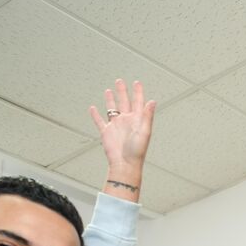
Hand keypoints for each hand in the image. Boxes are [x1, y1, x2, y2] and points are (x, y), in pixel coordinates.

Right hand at [89, 79, 154, 193]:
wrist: (124, 164)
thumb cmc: (137, 151)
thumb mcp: (144, 131)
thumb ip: (147, 116)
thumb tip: (152, 101)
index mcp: (137, 120)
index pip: (138, 102)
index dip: (138, 92)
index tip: (137, 83)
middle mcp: (126, 121)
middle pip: (124, 102)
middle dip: (122, 91)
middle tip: (120, 81)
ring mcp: (116, 126)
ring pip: (112, 109)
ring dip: (110, 100)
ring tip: (109, 91)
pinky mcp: (106, 132)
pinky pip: (99, 121)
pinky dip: (95, 115)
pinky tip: (93, 108)